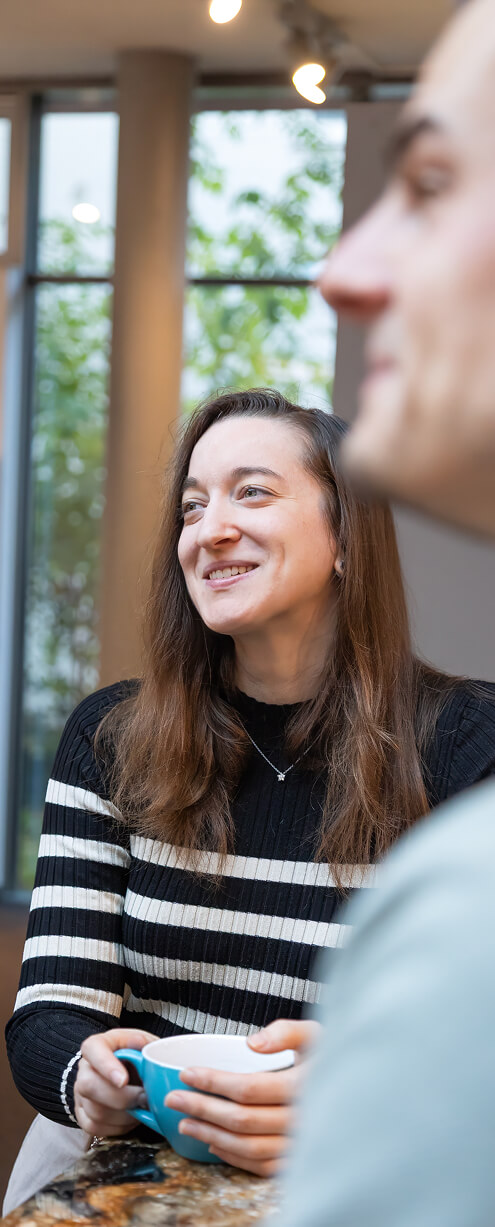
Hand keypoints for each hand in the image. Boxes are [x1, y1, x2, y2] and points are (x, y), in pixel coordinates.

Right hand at [74, 1027, 156, 1136]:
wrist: (129, 1073)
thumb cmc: (136, 1056)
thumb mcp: (143, 1043)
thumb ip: (143, 1043)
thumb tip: (139, 1044)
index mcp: (97, 1045)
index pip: (92, 1049)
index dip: (106, 1065)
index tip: (123, 1080)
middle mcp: (84, 1068)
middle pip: (89, 1086)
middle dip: (121, 1098)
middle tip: (143, 1098)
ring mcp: (80, 1093)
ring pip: (95, 1111)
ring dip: (124, 1115)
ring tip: (142, 1107)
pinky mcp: (82, 1115)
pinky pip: (95, 1127)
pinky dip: (118, 1127)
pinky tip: (131, 1117)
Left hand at [165, 1018, 321, 1176]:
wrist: (361, 1091)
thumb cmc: (332, 1057)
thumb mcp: (316, 1033)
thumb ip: (285, 1032)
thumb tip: (253, 1043)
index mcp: (304, 1086)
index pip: (248, 1088)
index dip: (213, 1082)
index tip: (186, 1074)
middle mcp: (303, 1120)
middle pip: (242, 1120)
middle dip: (201, 1108)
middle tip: (173, 1098)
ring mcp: (301, 1145)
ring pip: (247, 1146)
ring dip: (211, 1135)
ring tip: (185, 1122)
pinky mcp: (298, 1161)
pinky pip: (260, 1165)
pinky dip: (233, 1156)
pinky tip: (214, 1142)